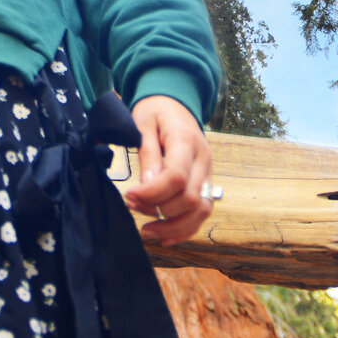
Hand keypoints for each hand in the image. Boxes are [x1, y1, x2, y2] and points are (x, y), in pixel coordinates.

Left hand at [124, 94, 213, 244]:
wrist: (174, 102)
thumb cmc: (155, 111)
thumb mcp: (143, 123)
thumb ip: (147, 154)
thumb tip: (148, 187)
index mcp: (186, 140)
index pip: (177, 177)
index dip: (153, 193)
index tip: (129, 196)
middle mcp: (203, 159)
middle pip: (190, 199)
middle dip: (159, 210)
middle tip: (132, 205)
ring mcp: (208, 173)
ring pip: (201, 211)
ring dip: (173, 227)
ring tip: (146, 230)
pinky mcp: (206, 183)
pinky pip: (202, 212)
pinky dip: (185, 228)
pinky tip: (164, 235)